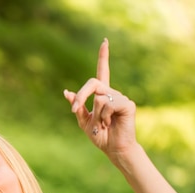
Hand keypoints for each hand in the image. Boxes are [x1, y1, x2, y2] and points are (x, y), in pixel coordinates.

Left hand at [63, 38, 137, 160]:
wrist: (114, 149)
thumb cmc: (101, 136)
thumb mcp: (84, 121)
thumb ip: (78, 106)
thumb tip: (67, 92)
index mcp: (103, 95)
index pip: (102, 72)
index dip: (103, 57)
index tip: (105, 41)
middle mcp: (112, 93)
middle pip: (93, 83)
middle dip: (80, 96)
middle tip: (74, 111)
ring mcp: (121, 97)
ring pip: (98, 97)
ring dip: (95, 114)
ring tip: (103, 124)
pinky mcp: (127, 104)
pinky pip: (106, 104)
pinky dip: (104, 116)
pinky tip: (110, 123)